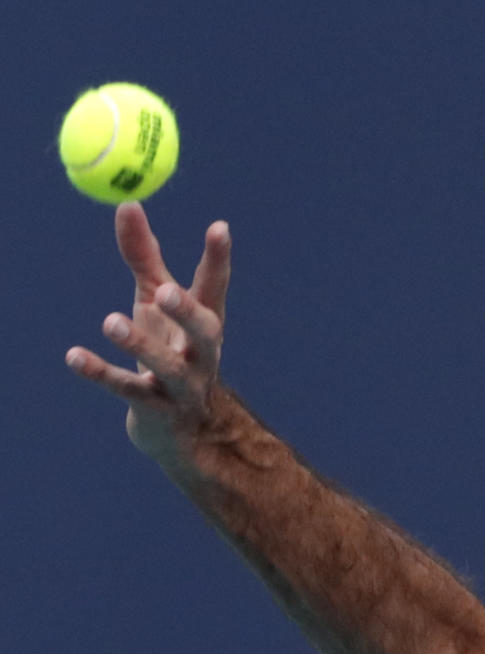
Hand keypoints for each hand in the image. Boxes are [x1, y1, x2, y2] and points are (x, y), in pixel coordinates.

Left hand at [65, 202, 231, 463]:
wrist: (177, 429)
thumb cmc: (168, 349)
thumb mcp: (155, 302)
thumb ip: (145, 257)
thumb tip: (128, 204)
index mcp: (205, 325)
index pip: (214, 288)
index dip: (218, 260)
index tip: (219, 227)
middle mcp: (201, 356)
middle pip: (204, 333)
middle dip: (187, 313)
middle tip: (165, 292)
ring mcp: (181, 386)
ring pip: (167, 368)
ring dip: (140, 345)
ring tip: (111, 322)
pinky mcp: (155, 409)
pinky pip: (128, 390)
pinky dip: (100, 373)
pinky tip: (75, 357)